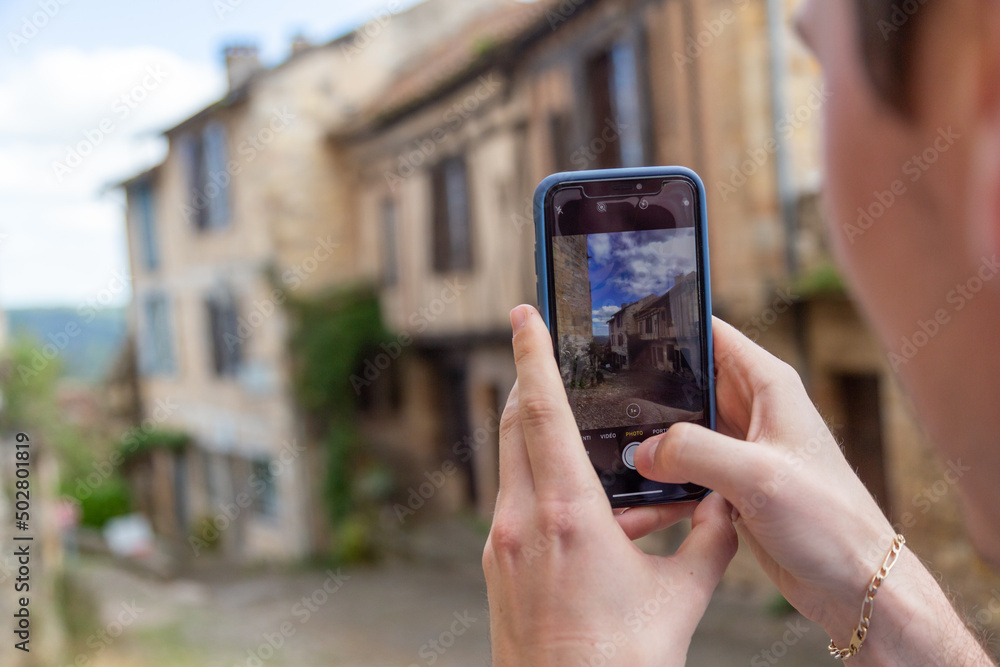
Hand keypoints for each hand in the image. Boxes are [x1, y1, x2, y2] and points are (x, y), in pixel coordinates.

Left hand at [483, 305, 736, 666]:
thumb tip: (726, 510)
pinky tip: (584, 507)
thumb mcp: (681, 597)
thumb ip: (709, 544)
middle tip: (549, 357)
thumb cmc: (624, 661)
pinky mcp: (498, 566)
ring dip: (539, 438)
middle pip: (515, 426)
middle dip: (531, 385)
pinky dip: (542, 484)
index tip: (522, 315)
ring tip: (584, 441)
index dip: (533, 356)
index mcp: (568, 515)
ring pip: (512, 463)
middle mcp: (523, 521)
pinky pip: (517, 502)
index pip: (543, 412)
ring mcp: (502, 544)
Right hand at [632, 318, 895, 636]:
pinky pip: (684, 469)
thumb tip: (642, 450)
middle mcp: (753, 410)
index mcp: (768, 387)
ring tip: (610, 449)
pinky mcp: (732, 484)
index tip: (624, 331)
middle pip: (686, 381)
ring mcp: (741, 448)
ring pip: (680, 429)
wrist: (854, 583)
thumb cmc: (829, 521)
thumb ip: (694, 452)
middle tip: (602, 401)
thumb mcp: (756, 476)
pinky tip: (636, 495)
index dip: (671, 325)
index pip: (711, 334)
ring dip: (651, 440)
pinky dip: (661, 478)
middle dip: (648, 390)